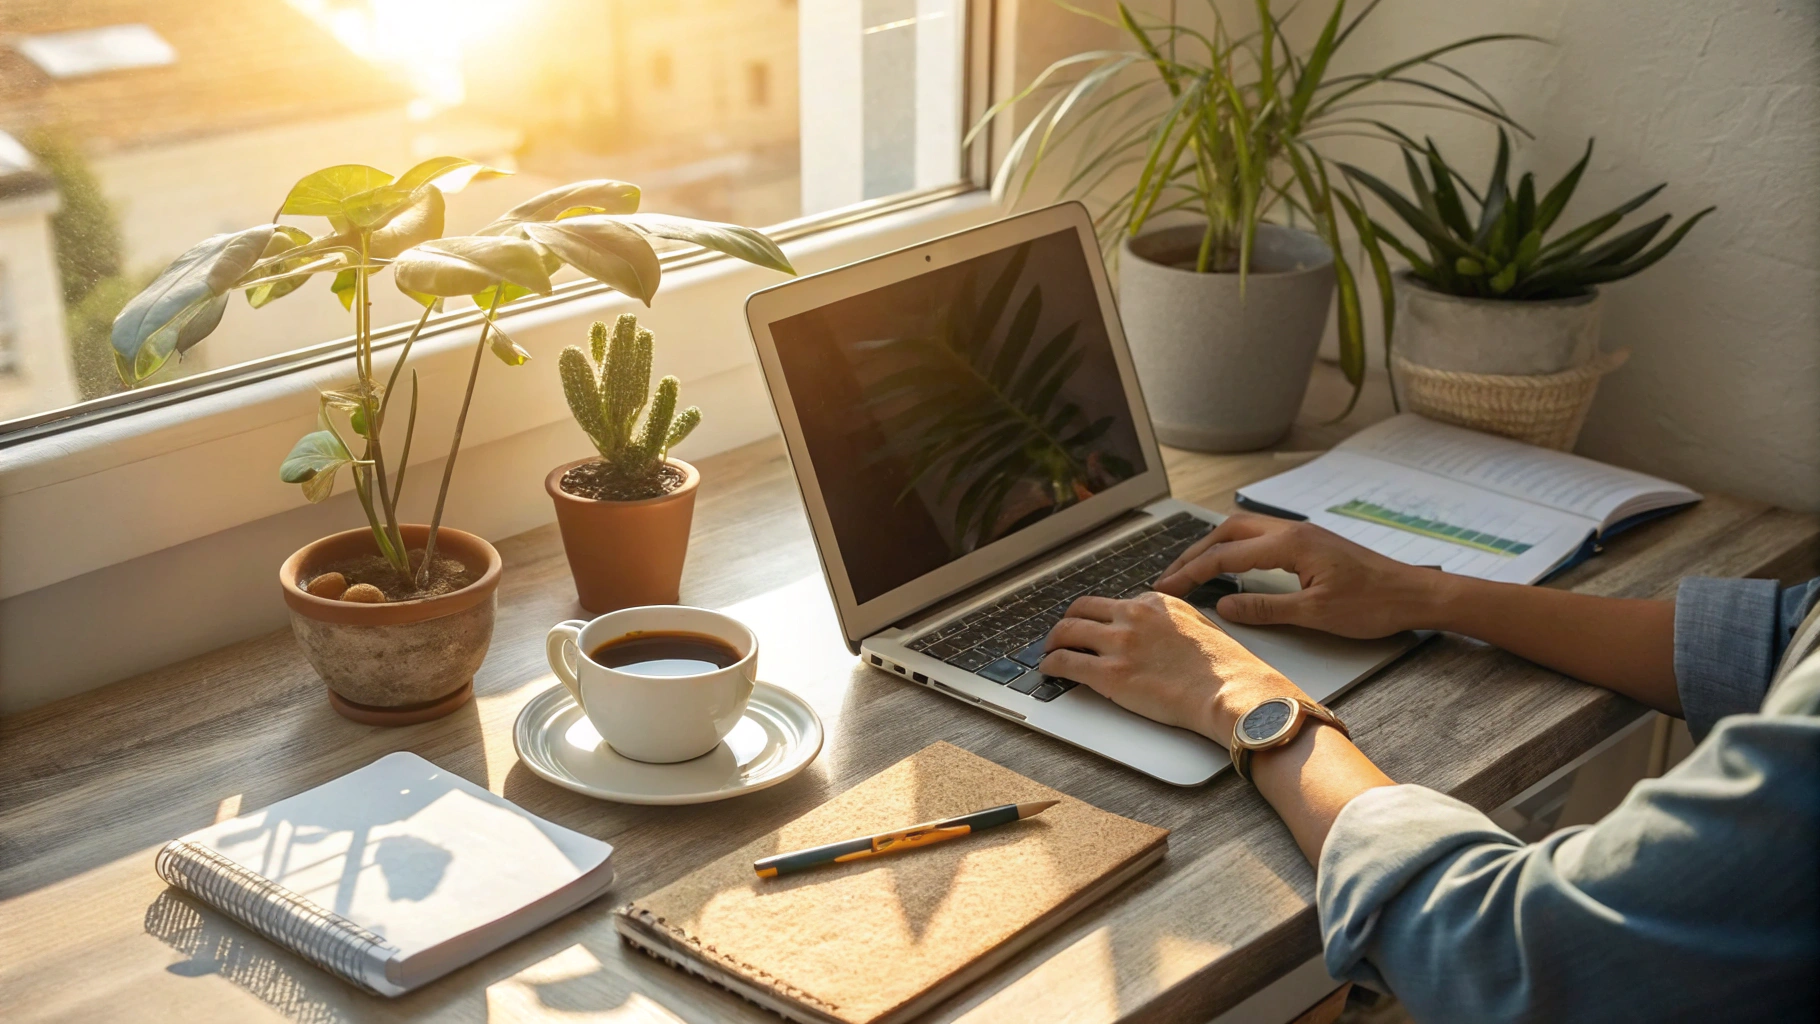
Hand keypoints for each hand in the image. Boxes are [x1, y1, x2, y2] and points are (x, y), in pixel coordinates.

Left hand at [1038, 593, 1307, 742]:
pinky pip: (1066, 662)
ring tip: (1048, 652)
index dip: (1099, 619)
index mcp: (1156, 602)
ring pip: (1066, 632)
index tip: (1093, 629)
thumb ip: (1171, 622)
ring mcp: (1120, 644)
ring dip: (1052, 642)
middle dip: (1068, 622)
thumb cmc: (1225, 668)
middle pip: (1081, 609)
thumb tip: (1155, 631)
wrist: (1232, 692)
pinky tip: (1048, 670)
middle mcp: (1133, 616)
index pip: (1113, 604)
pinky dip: (1051, 665)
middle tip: (1061, 636)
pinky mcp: (1110, 674)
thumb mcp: (1199, 625)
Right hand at [1154, 514, 1450, 638]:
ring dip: (1214, 546)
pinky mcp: (1310, 542)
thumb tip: (1224, 606)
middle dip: (1195, 552)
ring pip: (1243, 529)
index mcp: (1290, 544)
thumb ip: (1265, 608)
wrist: (1414, 594)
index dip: (1191, 572)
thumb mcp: (1315, 614)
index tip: (1166, 587)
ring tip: (1192, 568)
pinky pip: (1260, 536)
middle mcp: (1292, 530)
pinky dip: (1235, 547)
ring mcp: (1302, 533)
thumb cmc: (1373, 604)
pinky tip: (1231, 564)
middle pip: (1228, 532)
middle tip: (1171, 575)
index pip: (1226, 556)